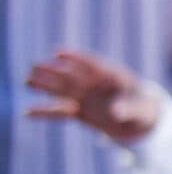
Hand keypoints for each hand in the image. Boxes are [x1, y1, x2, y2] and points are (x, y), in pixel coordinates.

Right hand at [25, 49, 159, 144]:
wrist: (138, 120)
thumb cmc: (142, 109)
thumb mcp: (140, 109)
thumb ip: (128, 108)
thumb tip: (115, 112)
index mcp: (111, 75)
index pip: (91, 64)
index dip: (74, 58)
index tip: (57, 53)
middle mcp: (93, 84)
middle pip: (71, 75)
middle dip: (53, 71)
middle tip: (34, 66)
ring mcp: (84, 97)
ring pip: (61, 90)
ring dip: (45, 85)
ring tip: (27, 80)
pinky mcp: (78, 111)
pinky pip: (59, 111)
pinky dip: (45, 112)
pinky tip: (27, 112)